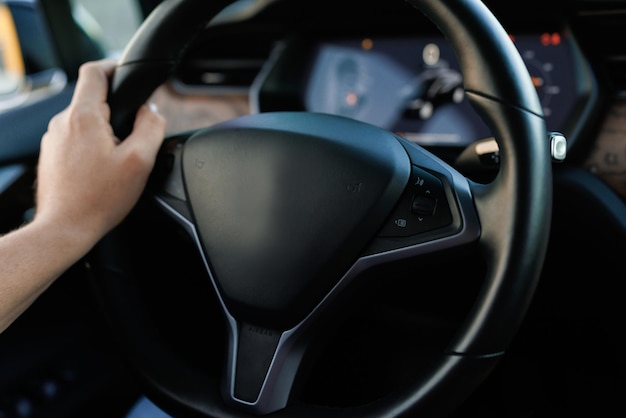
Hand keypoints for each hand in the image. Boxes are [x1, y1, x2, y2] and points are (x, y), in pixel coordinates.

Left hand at [34, 59, 165, 247]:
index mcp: (83, 117)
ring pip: (85, 122)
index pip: (94, 71)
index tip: (128, 75)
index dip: (114, 66)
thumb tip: (151, 111)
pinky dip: (93, 147)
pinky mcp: (51, 156)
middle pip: (92, 99)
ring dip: (105, 132)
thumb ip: (151, 127)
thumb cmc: (100, 198)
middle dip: (116, 111)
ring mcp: (53, 140)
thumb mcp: (139, 160)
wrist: (65, 228)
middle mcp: (62, 123)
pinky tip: (103, 171)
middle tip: (134, 135)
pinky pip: (76, 140)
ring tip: (119, 160)